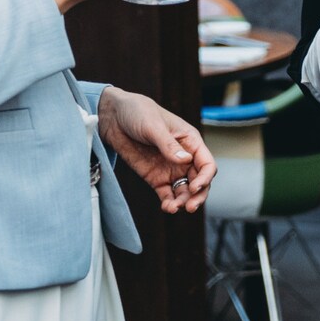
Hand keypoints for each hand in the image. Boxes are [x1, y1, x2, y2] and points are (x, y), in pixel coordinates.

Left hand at [96, 87, 215, 213]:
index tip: (194, 188)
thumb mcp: (154, 125)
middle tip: (189, 207)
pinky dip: (169, 202)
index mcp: (190, 141)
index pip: (206, 164)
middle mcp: (184, 157)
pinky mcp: (155, 177)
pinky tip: (167, 207)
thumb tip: (185, 160)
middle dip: (197, 196)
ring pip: (184, 191)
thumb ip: (168, 144)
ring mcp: (170, 168)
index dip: (205, 178)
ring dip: (183, 201)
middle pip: (199, 181)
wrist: (113, 116)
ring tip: (173, 208)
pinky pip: (167, 194)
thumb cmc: (138, 112)